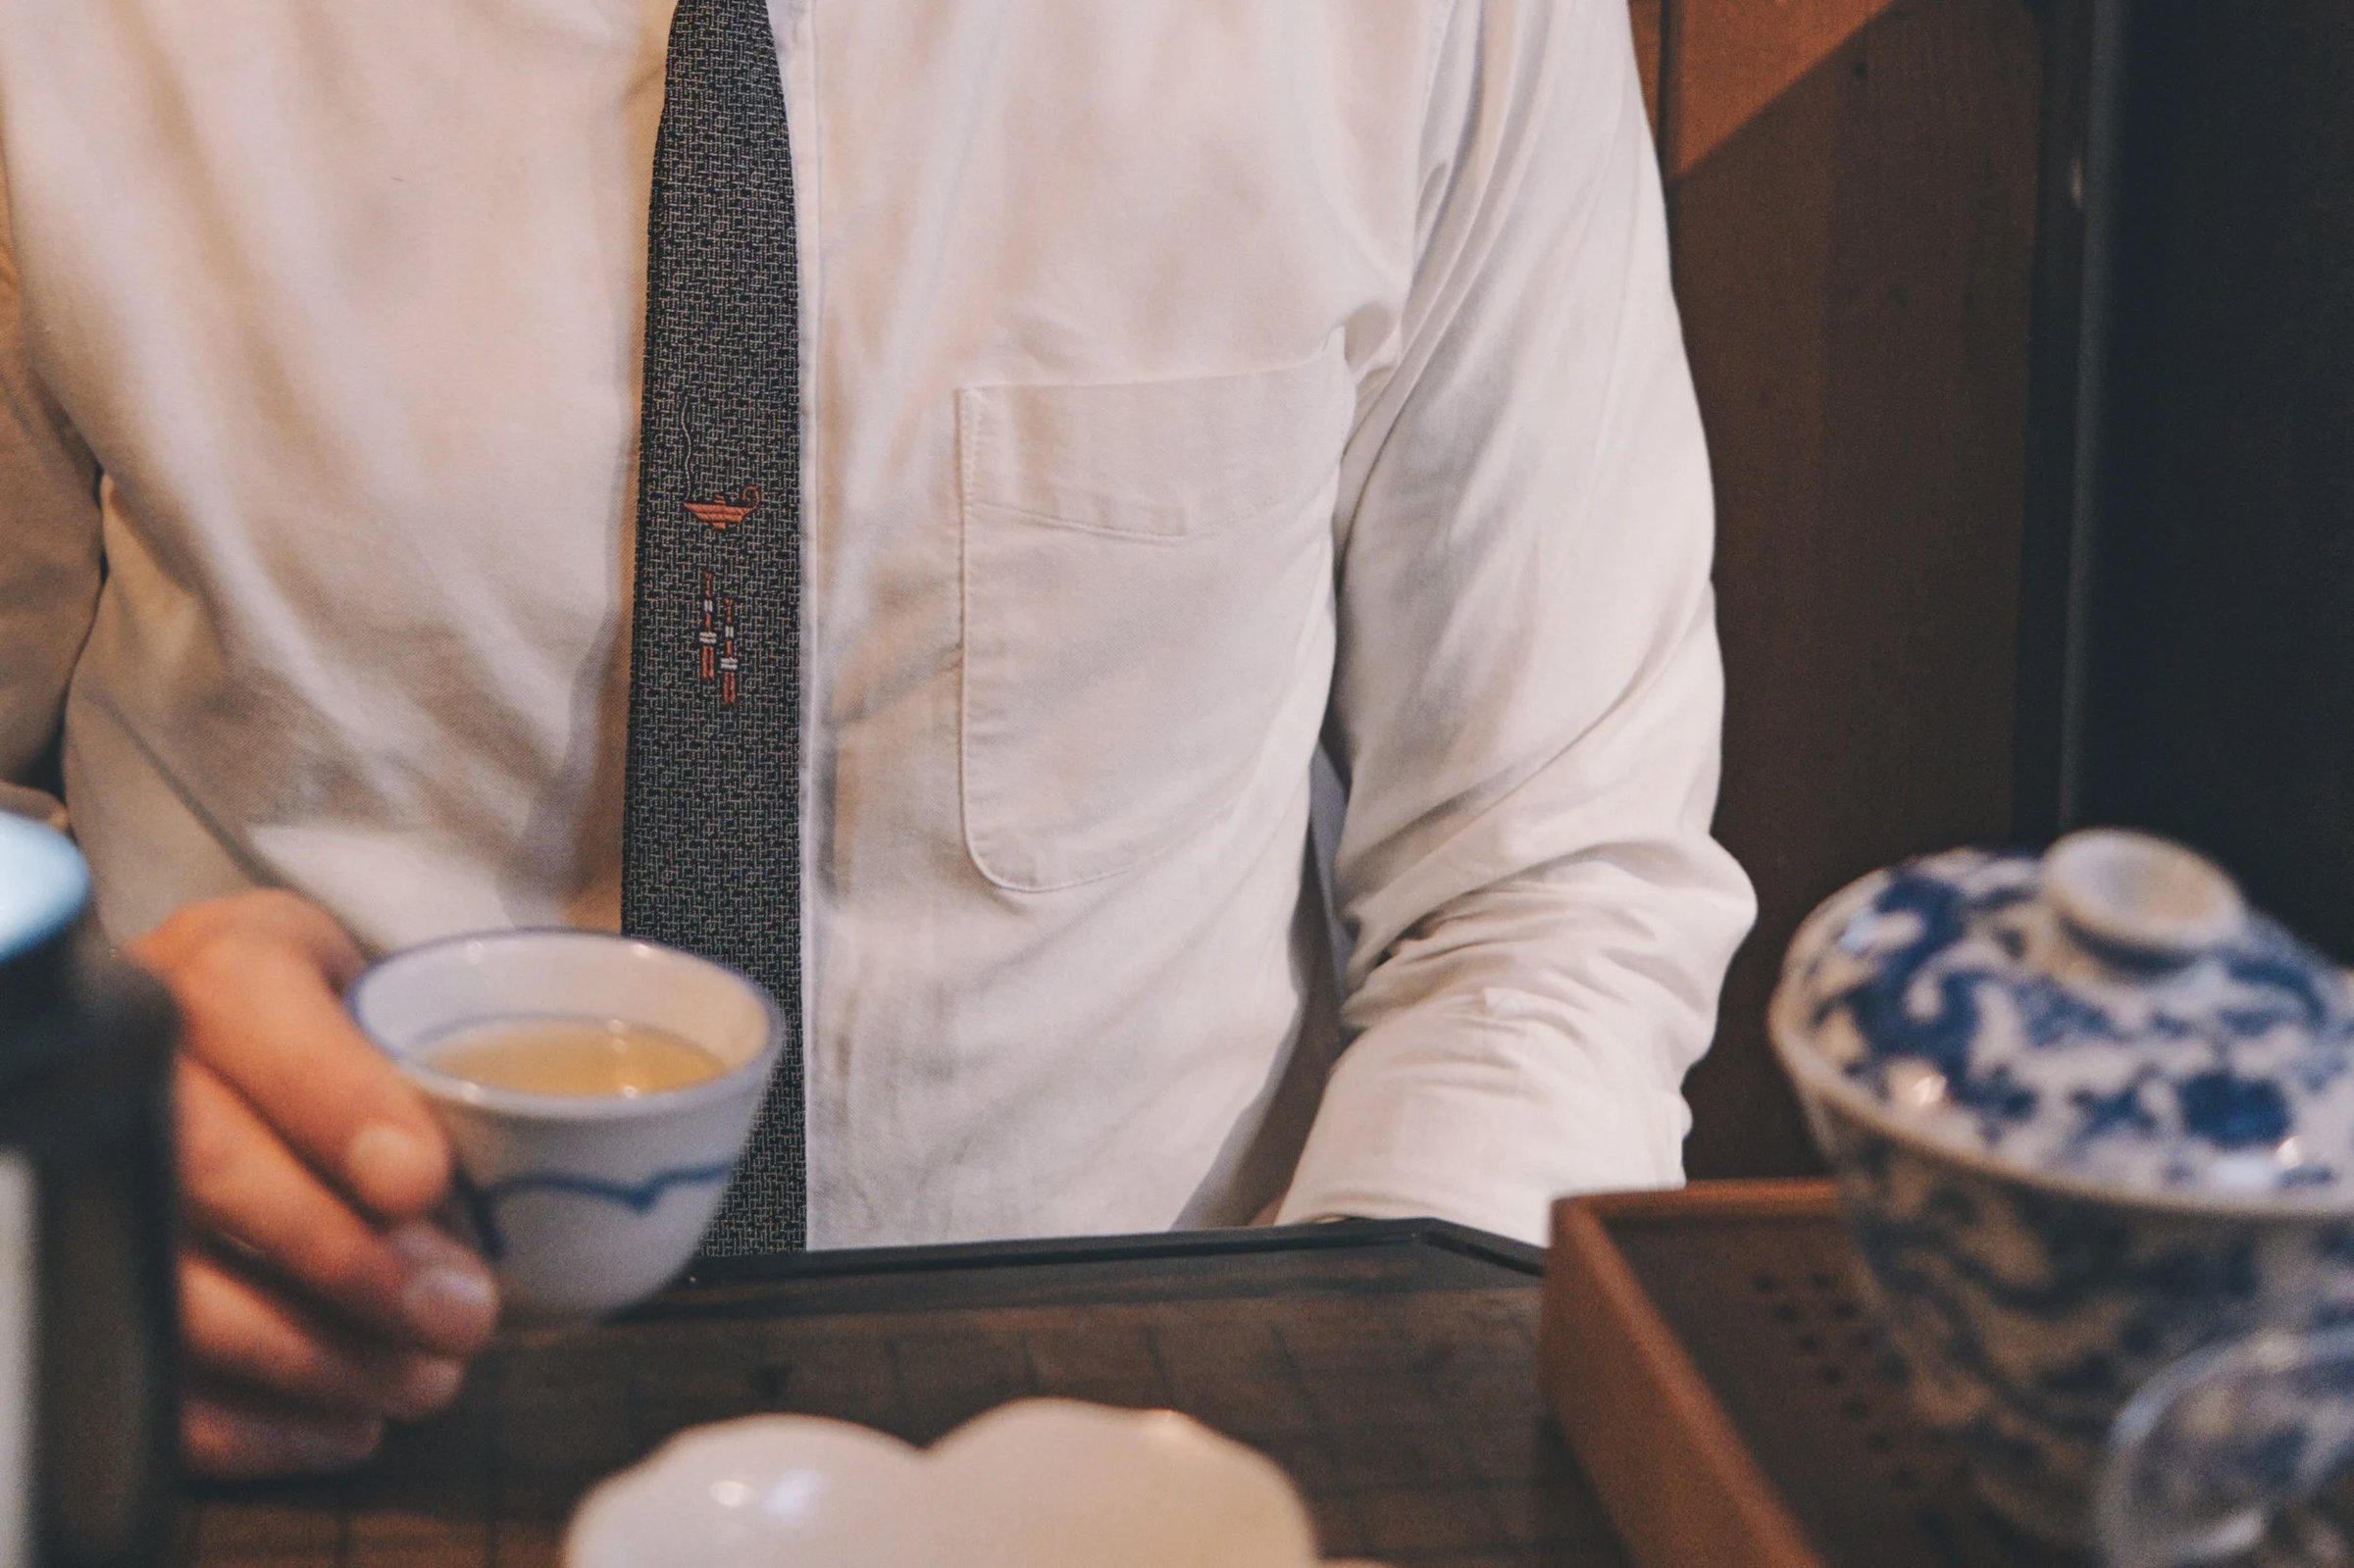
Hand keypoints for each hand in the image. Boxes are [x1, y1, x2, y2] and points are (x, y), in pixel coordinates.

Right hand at [129, 891, 500, 1477]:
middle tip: (459, 1314)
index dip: (334, 1103)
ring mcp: (103, 1174)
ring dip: (311, 1354)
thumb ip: (449, 1061)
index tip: (420, 1180)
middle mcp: (144, 1067)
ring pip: (170, 1281)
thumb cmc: (335, 1022)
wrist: (233, 1042)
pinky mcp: (101, 1278)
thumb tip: (537, 1177)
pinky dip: (252, 1422)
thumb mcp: (399, 997)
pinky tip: (344, 1423)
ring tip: (423, 1378)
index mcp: (222, 970)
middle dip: (343, 1258)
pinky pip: (149, 1371)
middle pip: (206, 1168)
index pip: (250, 1013)